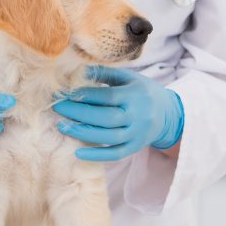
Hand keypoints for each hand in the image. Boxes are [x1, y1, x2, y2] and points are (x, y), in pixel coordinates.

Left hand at [52, 66, 183, 161]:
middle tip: (57, 108)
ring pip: (108, 137)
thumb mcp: (128, 78)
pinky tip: (78, 153)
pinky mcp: (134, 147)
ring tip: (62, 126)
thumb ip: (104, 74)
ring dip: (84, 133)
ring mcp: (136, 134)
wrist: (168, 113)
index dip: (84, 95)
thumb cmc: (142, 92)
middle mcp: (137, 115)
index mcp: (134, 95)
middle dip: (79, 113)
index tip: (63, 92)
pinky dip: (97, 155)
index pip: (106, 96)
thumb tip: (77, 70)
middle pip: (105, 117)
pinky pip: (115, 154)